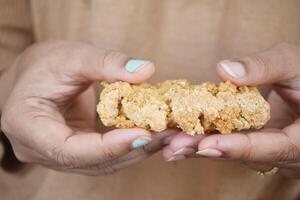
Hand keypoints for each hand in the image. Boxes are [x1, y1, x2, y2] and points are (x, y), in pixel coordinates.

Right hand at [1, 40, 176, 174]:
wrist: (34, 76)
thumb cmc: (46, 64)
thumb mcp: (73, 56)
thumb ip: (107, 62)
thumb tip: (146, 70)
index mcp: (27, 126)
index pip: (69, 150)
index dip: (108, 147)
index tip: (144, 134)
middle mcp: (39, 150)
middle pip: (90, 163)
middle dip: (131, 150)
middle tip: (166, 134)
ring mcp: (57, 156)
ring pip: (101, 165)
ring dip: (135, 152)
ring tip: (165, 135)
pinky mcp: (75, 153)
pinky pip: (103, 158)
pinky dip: (128, 148)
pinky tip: (150, 134)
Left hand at [163, 43, 299, 177]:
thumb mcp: (293, 64)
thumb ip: (264, 67)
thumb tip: (224, 69)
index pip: (271, 147)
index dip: (237, 146)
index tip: (206, 144)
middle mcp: (284, 153)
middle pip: (243, 156)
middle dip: (206, 150)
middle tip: (174, 148)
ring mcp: (267, 151)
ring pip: (232, 154)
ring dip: (199, 149)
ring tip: (168, 146)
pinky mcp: (253, 144)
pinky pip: (229, 145)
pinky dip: (204, 141)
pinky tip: (179, 139)